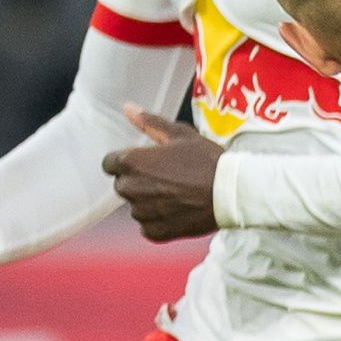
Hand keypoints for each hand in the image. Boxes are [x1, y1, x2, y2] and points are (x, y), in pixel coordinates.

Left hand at [100, 107, 221, 240]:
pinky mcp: (154, 232)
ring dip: (148, 201)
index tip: (145, 163)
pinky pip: (147, 225)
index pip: (109, 164)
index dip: (126, 162)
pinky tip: (178, 210)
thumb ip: (149, 122)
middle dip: (138, 181)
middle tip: (167, 178)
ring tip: (176, 194)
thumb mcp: (180, 134)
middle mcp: (131, 189)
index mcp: (133, 162)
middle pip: (122, 185)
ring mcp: (142, 213)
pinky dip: (159, 220)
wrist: (231, 193)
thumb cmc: (207, 160)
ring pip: (136, 206)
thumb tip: (127, 108)